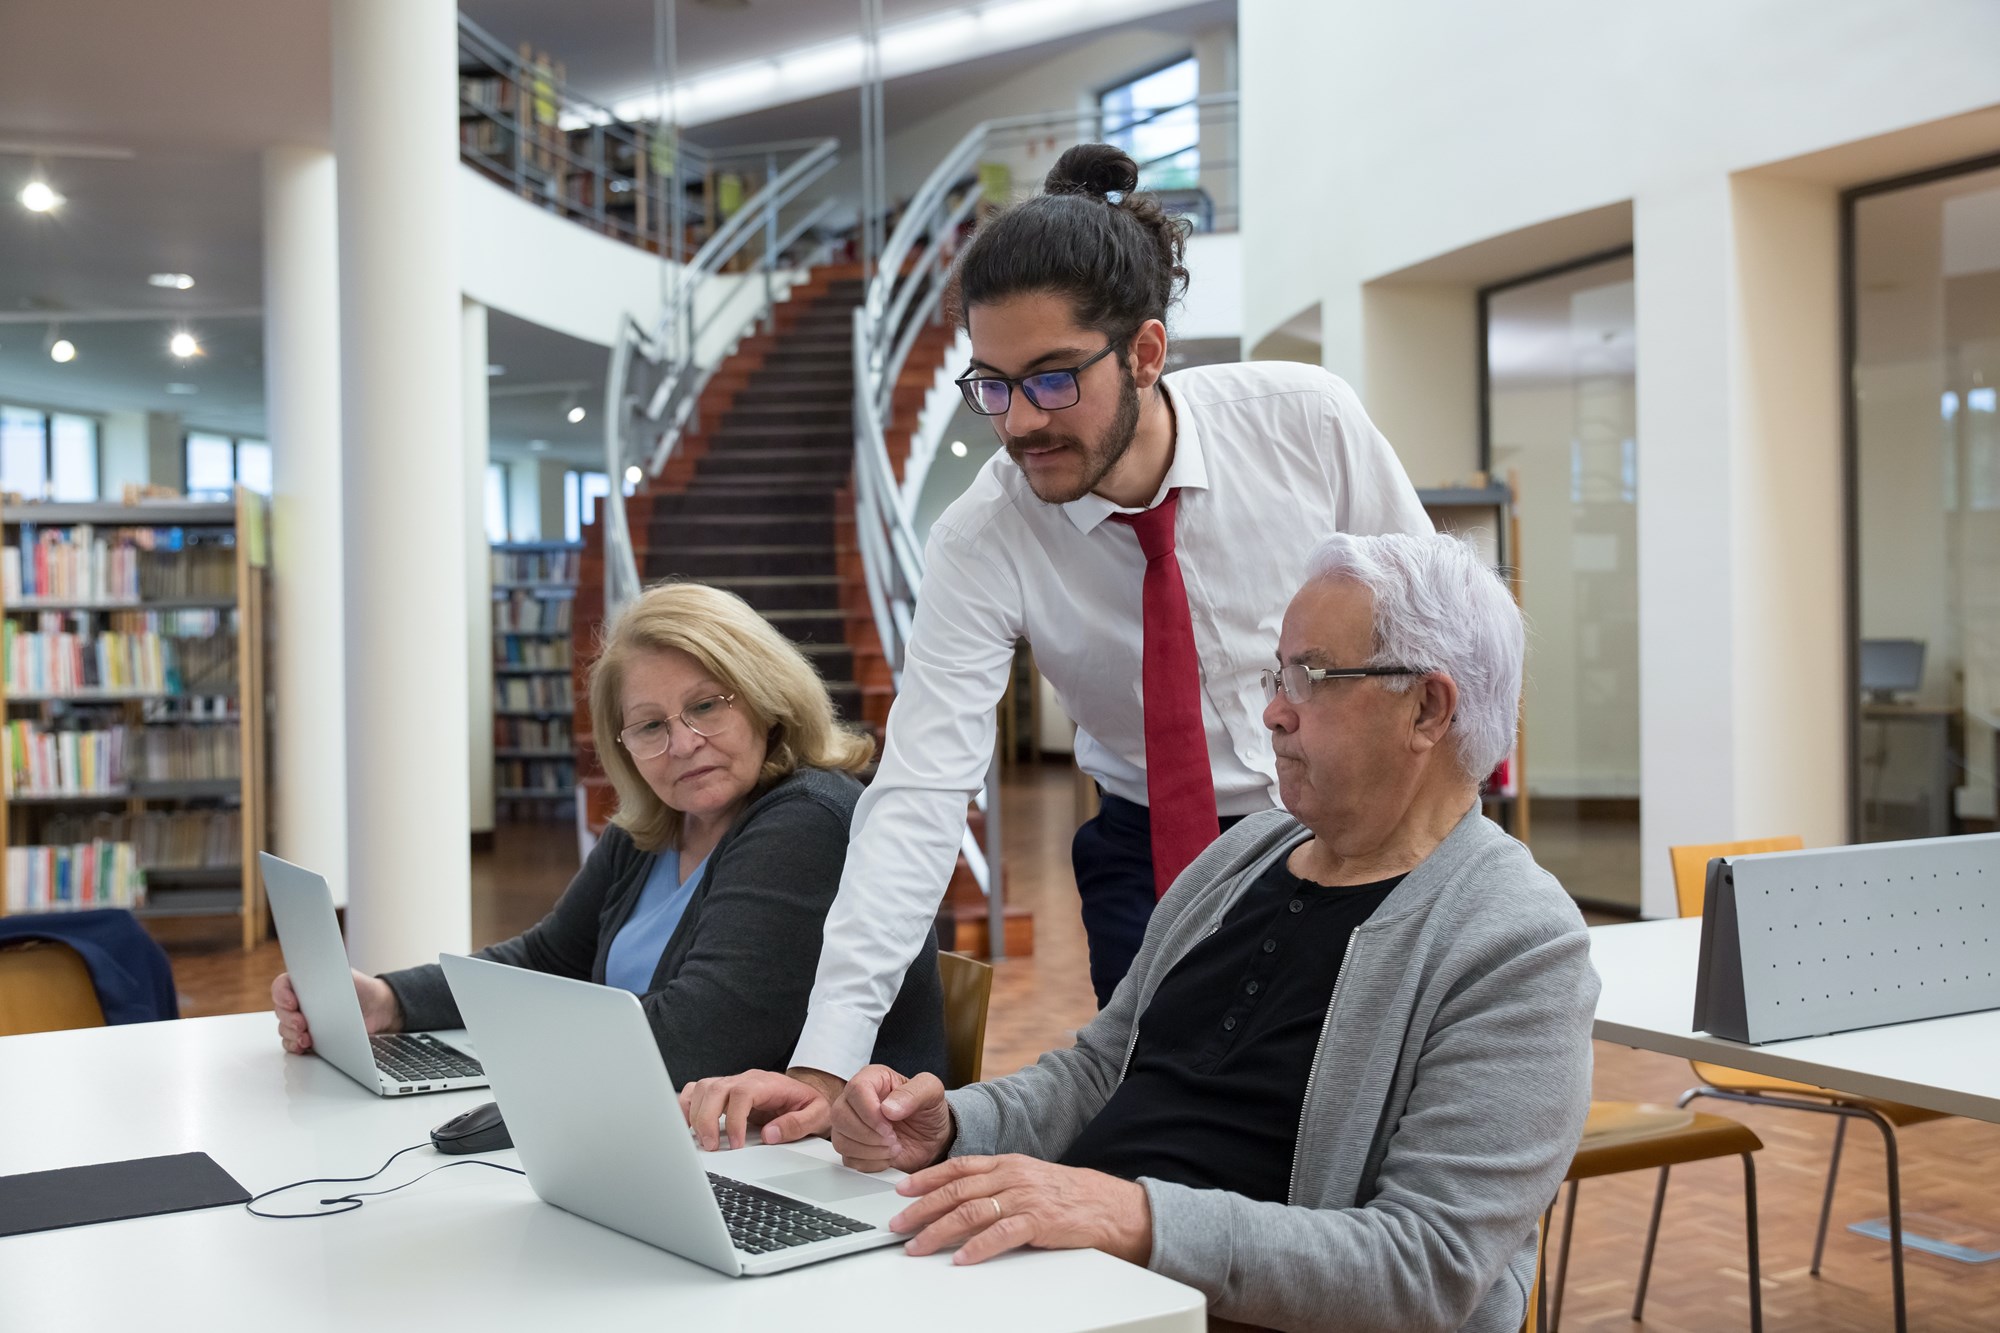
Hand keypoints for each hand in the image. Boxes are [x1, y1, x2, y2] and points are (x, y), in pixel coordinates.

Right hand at [272, 970, 398, 1054]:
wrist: (375, 1008)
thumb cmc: (359, 989)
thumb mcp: (344, 977)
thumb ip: (326, 978)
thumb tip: (312, 981)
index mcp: (303, 982)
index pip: (282, 986)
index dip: (282, 995)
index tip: (292, 1003)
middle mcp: (298, 1001)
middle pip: (281, 1010)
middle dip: (289, 1019)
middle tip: (302, 1024)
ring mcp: (301, 1019)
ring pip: (284, 1028)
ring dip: (292, 1034)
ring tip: (306, 1038)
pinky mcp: (306, 1036)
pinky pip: (291, 1043)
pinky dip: (294, 1045)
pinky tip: (303, 1046)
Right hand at [679, 1070, 832, 1150]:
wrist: (807, 1092)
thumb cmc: (810, 1103)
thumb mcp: (817, 1115)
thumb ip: (797, 1124)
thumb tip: (770, 1135)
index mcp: (767, 1084)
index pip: (742, 1094)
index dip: (734, 1119)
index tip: (736, 1144)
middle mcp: (746, 1080)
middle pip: (715, 1088)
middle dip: (707, 1119)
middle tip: (711, 1146)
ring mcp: (732, 1083)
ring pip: (703, 1088)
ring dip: (695, 1114)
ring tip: (701, 1140)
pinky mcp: (723, 1092)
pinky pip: (697, 1091)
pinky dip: (686, 1106)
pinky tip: (686, 1125)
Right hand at [831, 1066, 953, 1173]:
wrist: (932, 1137)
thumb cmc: (929, 1110)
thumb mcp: (932, 1092)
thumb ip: (914, 1093)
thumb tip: (888, 1108)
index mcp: (873, 1079)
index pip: (856, 1089)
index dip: (870, 1112)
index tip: (889, 1126)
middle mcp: (856, 1100)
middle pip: (840, 1115)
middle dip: (868, 1134)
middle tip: (893, 1139)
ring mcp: (851, 1125)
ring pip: (840, 1140)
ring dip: (870, 1150)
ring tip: (894, 1148)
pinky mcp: (853, 1148)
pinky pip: (848, 1159)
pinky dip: (870, 1163)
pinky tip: (887, 1157)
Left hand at [890, 1154, 1152, 1266]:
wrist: (1111, 1207)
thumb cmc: (1070, 1196)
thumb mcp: (1029, 1179)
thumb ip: (997, 1184)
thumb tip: (960, 1198)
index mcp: (1008, 1163)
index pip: (958, 1166)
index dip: (927, 1178)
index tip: (902, 1190)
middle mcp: (1012, 1177)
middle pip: (957, 1191)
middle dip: (922, 1208)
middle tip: (898, 1224)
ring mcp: (1026, 1198)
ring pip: (971, 1212)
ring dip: (940, 1231)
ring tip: (918, 1245)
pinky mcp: (1040, 1222)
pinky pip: (1002, 1235)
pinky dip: (978, 1248)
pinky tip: (962, 1258)